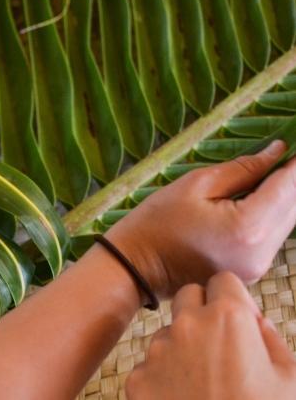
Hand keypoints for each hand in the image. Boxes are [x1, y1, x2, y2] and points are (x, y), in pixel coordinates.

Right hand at [105, 140, 295, 297]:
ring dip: (283, 197)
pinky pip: (273, 237)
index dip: (294, 163)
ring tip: (269, 172)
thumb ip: (242, 169)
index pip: (287, 186)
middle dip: (291, 178)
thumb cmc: (156, 223)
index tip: (295, 142)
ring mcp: (258, 266)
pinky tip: (257, 198)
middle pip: (293, 206)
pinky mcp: (251, 272)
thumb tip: (277, 152)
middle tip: (286, 153)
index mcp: (247, 227)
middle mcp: (262, 251)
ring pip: (287, 222)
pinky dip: (271, 215)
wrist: (135, 268)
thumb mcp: (195, 185)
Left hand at [125, 272, 295, 398]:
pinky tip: (185, 399)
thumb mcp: (291, 379)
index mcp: (228, 319)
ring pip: (168, 333)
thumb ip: (272, 340)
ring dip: (183, 345)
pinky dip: (165, 377)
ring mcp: (157, 352)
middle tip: (222, 344)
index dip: (234, 298)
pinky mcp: (138, 380)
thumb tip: (256, 323)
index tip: (241, 318)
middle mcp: (186, 326)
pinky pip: (151, 366)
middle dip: (204, 312)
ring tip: (206, 381)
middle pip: (189, 297)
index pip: (222, 282)